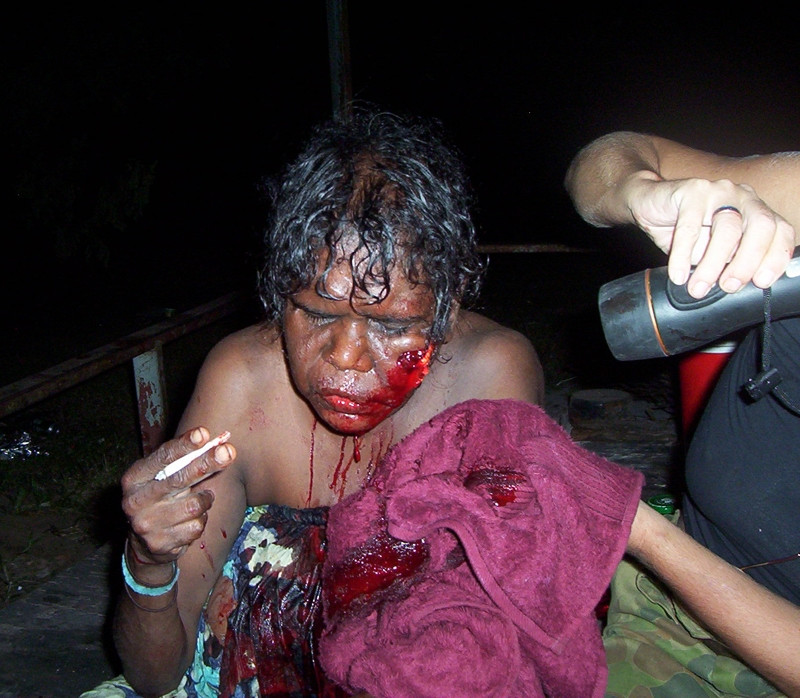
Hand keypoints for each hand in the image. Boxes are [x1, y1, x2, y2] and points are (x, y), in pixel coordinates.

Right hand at [121, 427, 234, 565]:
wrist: (144, 543)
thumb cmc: (161, 498)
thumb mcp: (164, 477)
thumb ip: (184, 461)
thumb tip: (219, 443)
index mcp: (134, 478)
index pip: (163, 457)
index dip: (185, 445)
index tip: (204, 433)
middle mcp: (135, 501)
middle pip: (179, 479)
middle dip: (206, 463)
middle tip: (228, 451)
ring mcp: (146, 524)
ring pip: (194, 506)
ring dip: (205, 501)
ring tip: (199, 501)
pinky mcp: (159, 543)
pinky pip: (196, 526)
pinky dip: (200, 521)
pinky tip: (189, 521)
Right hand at [623, 172, 795, 297]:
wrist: (647, 202)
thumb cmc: (682, 227)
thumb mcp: (710, 248)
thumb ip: (726, 261)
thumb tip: (733, 287)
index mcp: (754, 211)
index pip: (780, 231)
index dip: (776, 257)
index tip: (761, 282)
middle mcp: (743, 197)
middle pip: (761, 227)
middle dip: (748, 262)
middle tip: (729, 286)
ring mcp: (719, 190)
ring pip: (728, 228)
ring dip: (713, 263)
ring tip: (697, 287)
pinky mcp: (692, 190)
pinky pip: (690, 228)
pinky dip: (683, 255)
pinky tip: (678, 273)